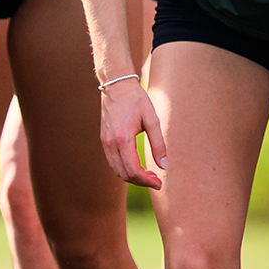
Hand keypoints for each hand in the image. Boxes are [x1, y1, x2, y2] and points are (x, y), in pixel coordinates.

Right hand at [97, 73, 165, 188]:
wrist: (117, 85)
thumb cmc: (136, 100)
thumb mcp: (152, 120)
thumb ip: (158, 144)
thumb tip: (164, 166)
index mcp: (124, 138)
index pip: (133, 170)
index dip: (147, 181)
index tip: (159, 183)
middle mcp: (111, 142)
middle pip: (124, 174)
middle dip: (141, 181)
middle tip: (156, 180)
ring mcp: (105, 141)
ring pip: (116, 170)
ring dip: (132, 177)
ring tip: (148, 174)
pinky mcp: (104, 139)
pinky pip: (112, 161)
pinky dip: (124, 168)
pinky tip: (136, 165)